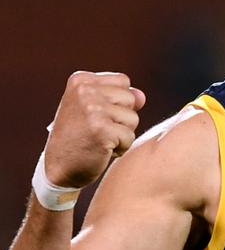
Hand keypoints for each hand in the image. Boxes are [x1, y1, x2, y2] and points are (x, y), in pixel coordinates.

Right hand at [43, 72, 145, 187]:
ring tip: (100, 139)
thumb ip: (119, 97)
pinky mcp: (101, 129)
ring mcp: (93, 109)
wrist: (59, 168)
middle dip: (121, 118)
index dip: (118, 102)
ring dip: (122, 134)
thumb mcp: (95, 109)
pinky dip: (121, 148)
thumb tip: (141, 96)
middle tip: (98, 129)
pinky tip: (101, 150)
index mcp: (81, 80)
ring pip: (133, 118)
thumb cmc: (80, 136)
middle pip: (130, 98)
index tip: (95, 114)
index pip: (123, 81)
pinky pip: (130, 136)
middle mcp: (85, 91)